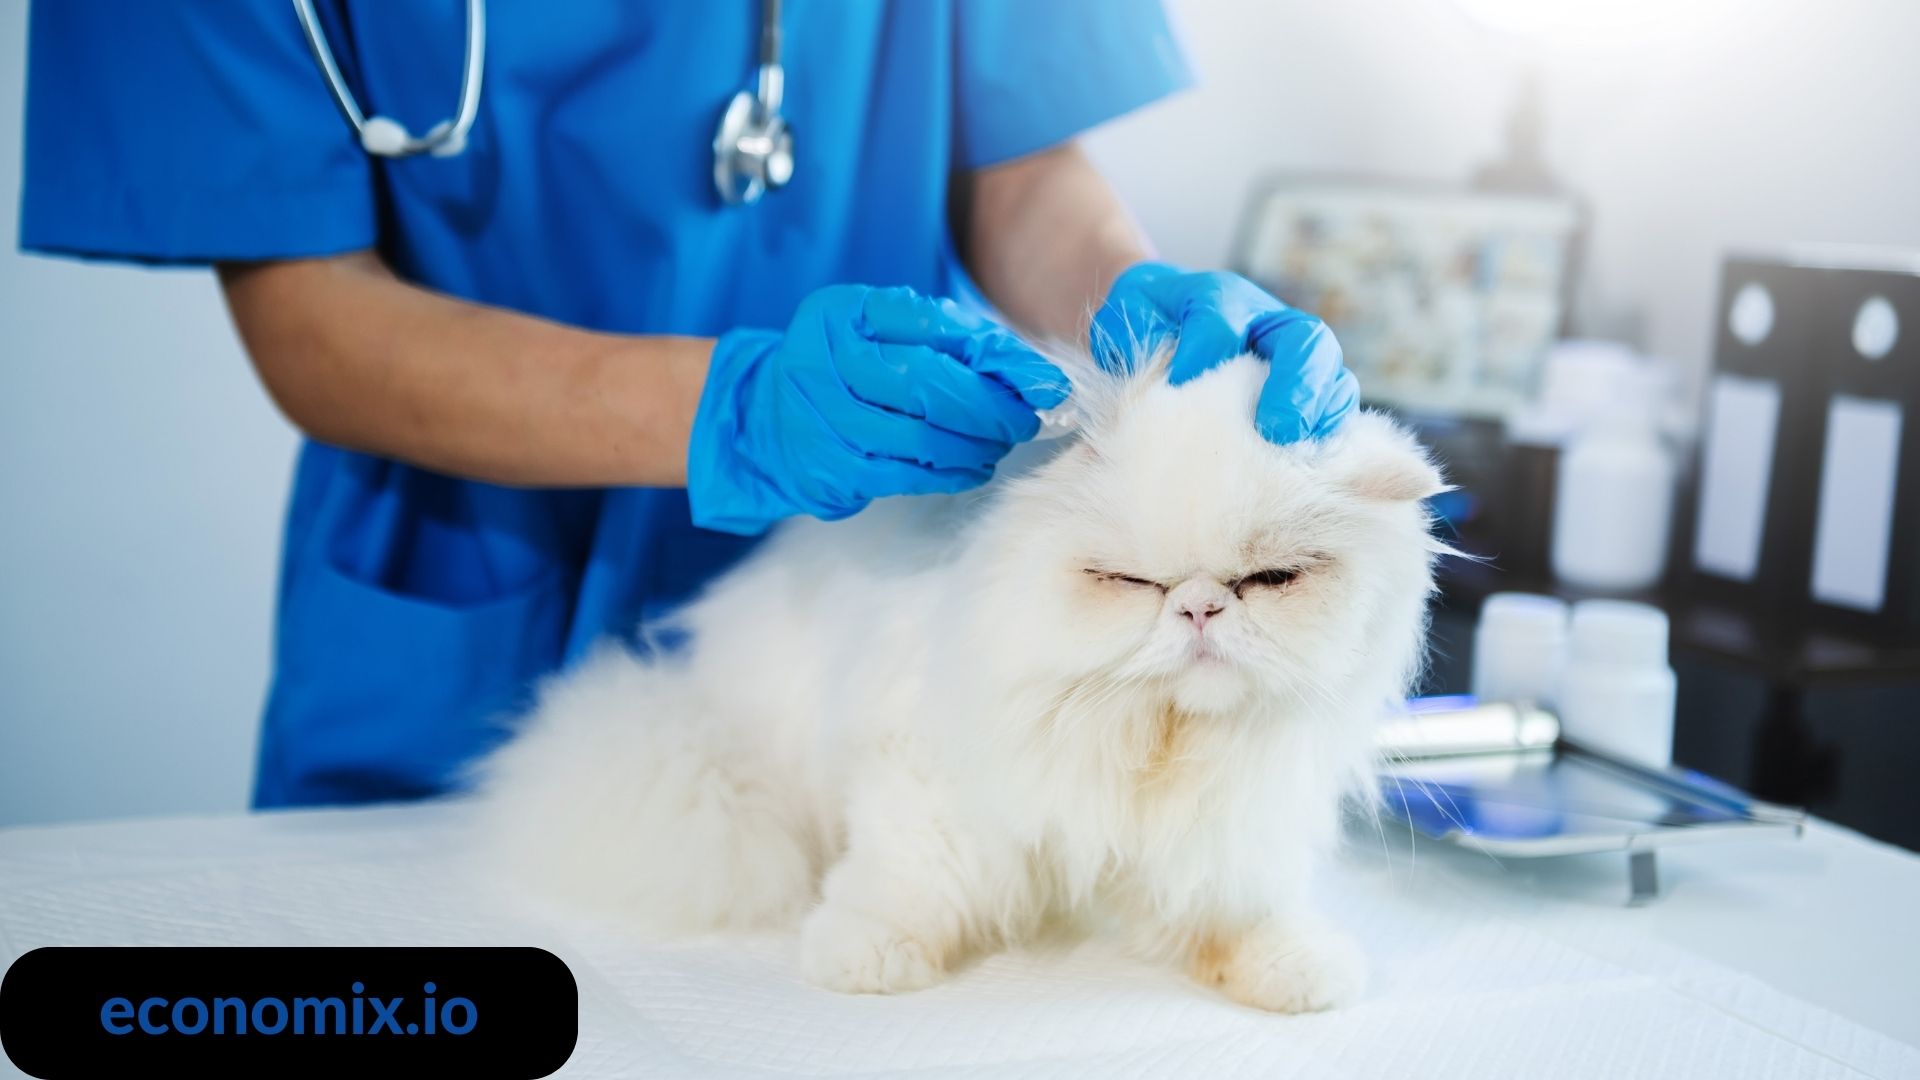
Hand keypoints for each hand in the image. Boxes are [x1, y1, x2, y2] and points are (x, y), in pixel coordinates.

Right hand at [689, 284, 1066, 534]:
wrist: (764, 416)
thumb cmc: (844, 363)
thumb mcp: (884, 327)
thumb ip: (952, 337)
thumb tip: (1032, 374)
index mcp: (843, 315)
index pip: (934, 333)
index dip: (997, 362)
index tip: (1043, 384)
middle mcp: (825, 364)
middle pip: (928, 388)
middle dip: (991, 409)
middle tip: (1025, 420)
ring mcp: (823, 422)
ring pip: (919, 439)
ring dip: (975, 446)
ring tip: (1000, 442)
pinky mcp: (829, 471)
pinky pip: (904, 477)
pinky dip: (949, 474)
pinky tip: (972, 466)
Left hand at [1090, 261, 1358, 443]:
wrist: (1161, 318)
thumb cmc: (1146, 325)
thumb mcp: (1128, 321)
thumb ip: (1138, 339)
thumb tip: (1167, 383)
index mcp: (1218, 297)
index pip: (1221, 315)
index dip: (1205, 349)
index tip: (1181, 383)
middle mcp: (1265, 319)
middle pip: (1302, 338)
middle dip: (1294, 384)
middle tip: (1276, 428)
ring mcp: (1290, 351)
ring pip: (1329, 370)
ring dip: (1321, 410)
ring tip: (1299, 445)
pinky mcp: (1302, 383)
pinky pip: (1333, 402)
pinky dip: (1329, 428)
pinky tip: (1311, 457)